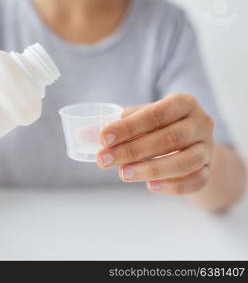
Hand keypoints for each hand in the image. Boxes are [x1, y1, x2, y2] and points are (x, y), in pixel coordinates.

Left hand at [97, 93, 213, 194]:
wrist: (192, 141)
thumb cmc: (159, 127)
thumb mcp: (140, 120)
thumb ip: (113, 126)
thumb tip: (79, 134)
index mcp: (183, 102)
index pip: (155, 114)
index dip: (128, 127)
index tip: (103, 139)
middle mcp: (201, 123)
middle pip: (168, 139)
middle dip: (132, 151)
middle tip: (104, 161)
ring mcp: (208, 148)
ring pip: (184, 161)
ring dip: (151, 169)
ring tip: (123, 174)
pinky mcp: (210, 170)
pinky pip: (196, 181)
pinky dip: (173, 186)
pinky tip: (150, 187)